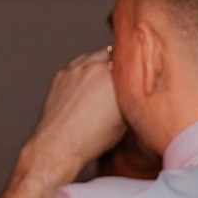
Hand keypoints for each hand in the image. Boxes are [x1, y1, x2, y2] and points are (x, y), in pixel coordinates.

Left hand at [20, 49, 125, 184]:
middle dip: (118, 62)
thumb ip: (131, 98)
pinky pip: (78, 64)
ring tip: (106, 80)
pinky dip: (85, 70)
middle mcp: (95, 68)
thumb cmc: (94, 139)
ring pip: (94, 55)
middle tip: (123, 75)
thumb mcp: (125, 121)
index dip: (135, 65)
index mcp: (114, 78)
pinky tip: (88, 85)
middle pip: (113, 52)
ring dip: (101, 63)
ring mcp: (75, 69)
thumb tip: (137, 88)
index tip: (138, 72)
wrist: (59, 145)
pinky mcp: (61, 74)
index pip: (130, 59)